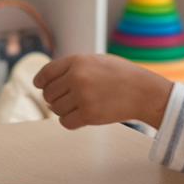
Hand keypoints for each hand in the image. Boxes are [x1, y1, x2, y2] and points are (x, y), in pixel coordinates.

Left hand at [34, 54, 172, 129]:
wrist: (144, 91)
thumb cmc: (120, 75)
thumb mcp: (95, 61)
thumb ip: (72, 68)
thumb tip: (45, 87)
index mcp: (77, 61)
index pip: (46, 73)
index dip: (40, 81)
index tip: (40, 86)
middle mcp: (77, 77)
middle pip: (48, 93)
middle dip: (54, 98)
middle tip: (68, 99)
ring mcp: (82, 97)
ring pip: (55, 109)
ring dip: (63, 110)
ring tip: (79, 105)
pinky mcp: (89, 115)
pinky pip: (65, 122)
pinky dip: (69, 121)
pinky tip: (80, 116)